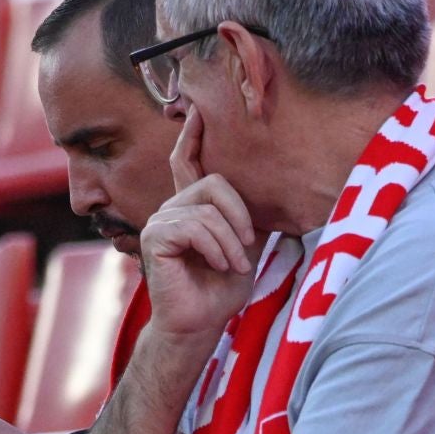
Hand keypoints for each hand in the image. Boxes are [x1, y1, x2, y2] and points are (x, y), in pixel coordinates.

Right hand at [139, 107, 259, 339]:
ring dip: (230, 243)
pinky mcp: (154, 237)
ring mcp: (159, 221)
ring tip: (233, 266)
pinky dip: (214, 248)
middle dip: (239, 217)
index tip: (197, 108)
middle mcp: (172, 209)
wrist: (200, 324)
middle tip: (246, 251)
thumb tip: (281, 191)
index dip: (191, 135)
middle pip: (213, 183)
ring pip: (207, 209)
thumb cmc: (221, 290)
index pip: (186, 162)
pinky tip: (217, 266)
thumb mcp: (246, 247)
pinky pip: (193, 226)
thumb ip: (251, 218)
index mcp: (191, 208)